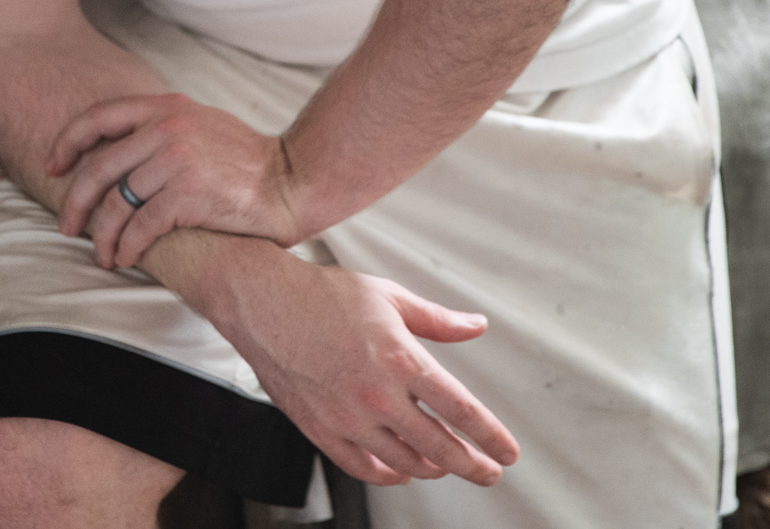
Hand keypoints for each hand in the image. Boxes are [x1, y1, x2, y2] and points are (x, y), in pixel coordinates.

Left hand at [48, 92, 305, 268]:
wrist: (292, 180)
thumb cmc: (244, 160)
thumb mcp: (199, 125)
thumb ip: (159, 128)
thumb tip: (112, 148)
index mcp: (164, 107)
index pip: (97, 117)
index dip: (67, 142)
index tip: (52, 167)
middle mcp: (166, 128)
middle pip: (98, 167)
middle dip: (74, 202)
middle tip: (66, 226)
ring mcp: (177, 160)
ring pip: (117, 203)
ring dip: (102, 235)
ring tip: (102, 254)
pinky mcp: (189, 195)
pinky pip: (142, 225)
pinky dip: (128, 246)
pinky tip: (126, 258)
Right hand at [198, 241, 518, 487]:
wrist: (262, 303)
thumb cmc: (322, 295)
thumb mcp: (388, 297)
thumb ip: (437, 320)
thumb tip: (475, 326)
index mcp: (399, 359)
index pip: (461, 410)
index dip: (491, 437)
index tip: (507, 452)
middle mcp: (376, 395)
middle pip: (440, 448)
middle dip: (473, 465)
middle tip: (488, 471)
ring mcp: (347, 418)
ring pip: (406, 463)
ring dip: (433, 468)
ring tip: (445, 464)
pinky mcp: (321, 430)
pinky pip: (364, 468)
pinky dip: (389, 474)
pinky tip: (401, 469)